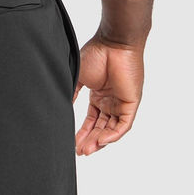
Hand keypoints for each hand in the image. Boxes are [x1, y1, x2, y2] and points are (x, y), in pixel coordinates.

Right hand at [73, 33, 143, 154]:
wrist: (113, 43)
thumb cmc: (96, 53)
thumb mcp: (79, 76)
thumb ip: (72, 93)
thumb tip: (62, 107)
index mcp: (99, 95)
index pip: (91, 119)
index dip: (83, 132)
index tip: (73, 144)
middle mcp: (110, 101)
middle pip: (100, 127)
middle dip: (89, 140)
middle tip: (79, 151)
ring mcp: (121, 103)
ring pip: (111, 129)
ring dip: (99, 141)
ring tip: (86, 150)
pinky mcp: (131, 103)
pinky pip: (123, 125)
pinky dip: (112, 135)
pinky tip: (101, 141)